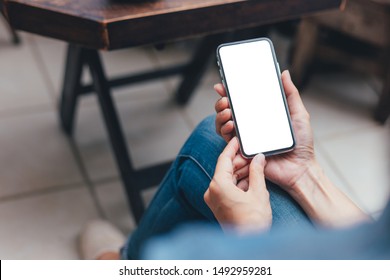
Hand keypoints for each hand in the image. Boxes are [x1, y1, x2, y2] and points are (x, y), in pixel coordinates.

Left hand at [204, 137, 271, 233]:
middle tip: (252, 153)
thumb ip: (257, 172)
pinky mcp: (219, 206)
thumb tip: (258, 158)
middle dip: (239, 161)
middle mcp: (212, 191)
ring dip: (240, 172)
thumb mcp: (258, 192)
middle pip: (225, 169)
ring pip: (226, 179)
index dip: (232, 147)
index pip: (223, 159)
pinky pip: (227, 188)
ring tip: (254, 165)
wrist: (249, 244)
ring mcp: (214, 200)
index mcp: (218, 185)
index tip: (238, 139)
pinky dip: (237, 182)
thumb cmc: (252, 221)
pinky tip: (250, 179)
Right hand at [214, 70, 314, 191]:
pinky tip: (231, 124)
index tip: (223, 85)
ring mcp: (245, 138)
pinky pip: (227, 139)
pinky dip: (225, 130)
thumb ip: (291, 94)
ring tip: (228, 110)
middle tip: (226, 99)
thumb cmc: (302, 144)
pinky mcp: (242, 151)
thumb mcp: (298, 114)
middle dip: (221, 102)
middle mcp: (250, 126)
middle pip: (228, 111)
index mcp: (260, 116)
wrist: (300, 168)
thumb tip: (284, 73)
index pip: (241, 101)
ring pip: (223, 124)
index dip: (229, 92)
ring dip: (220, 115)